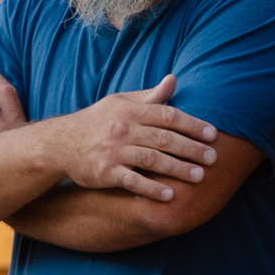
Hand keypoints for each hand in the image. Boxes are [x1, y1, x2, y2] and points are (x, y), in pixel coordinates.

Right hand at [53, 75, 219, 202]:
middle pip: (164, 138)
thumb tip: (174, 79)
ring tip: (200, 176)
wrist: (60, 143)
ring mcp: (113, 151)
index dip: (193, 124)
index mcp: (130, 111)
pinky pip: (131, 181)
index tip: (213, 134)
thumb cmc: (98, 121)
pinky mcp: (104, 172)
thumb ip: (150, 96)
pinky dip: (151, 189)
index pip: (168, 115)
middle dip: (192, 148)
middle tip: (214, 158)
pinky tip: (169, 195)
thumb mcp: (121, 103)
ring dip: (178, 169)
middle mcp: (123, 129)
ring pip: (152, 160)